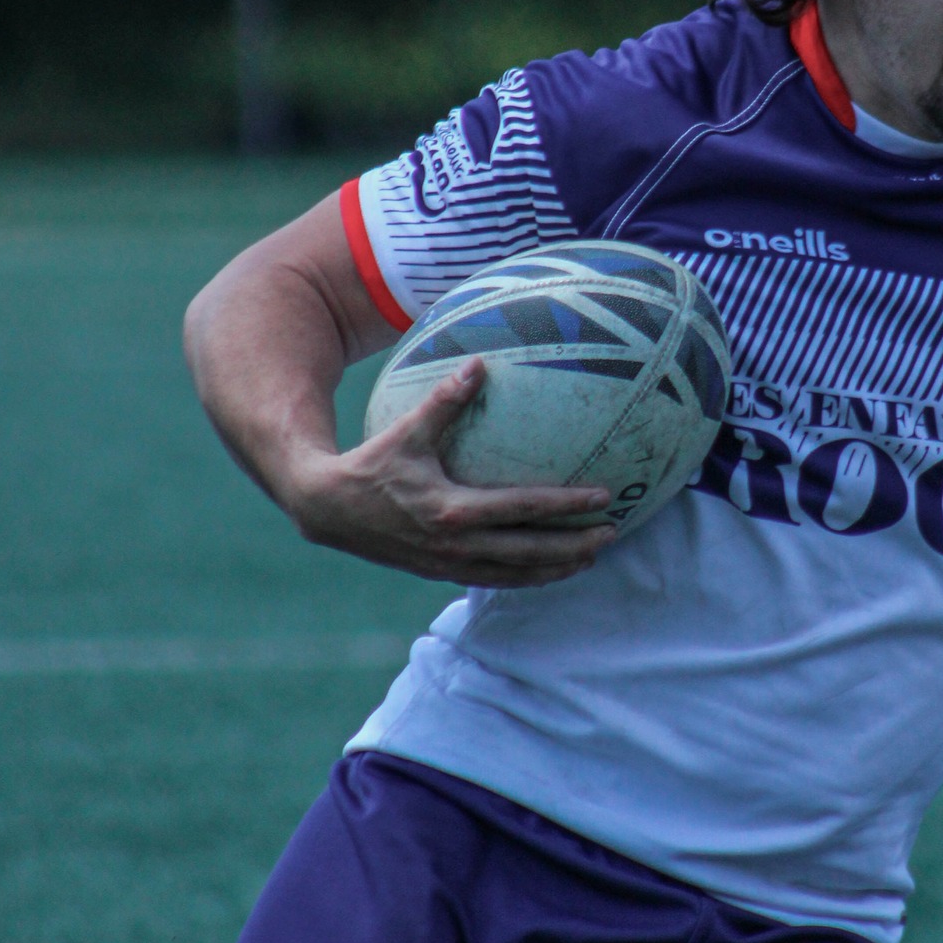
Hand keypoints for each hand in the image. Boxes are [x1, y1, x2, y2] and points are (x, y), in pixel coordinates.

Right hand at [284, 359, 614, 587]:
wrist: (329, 510)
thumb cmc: (371, 463)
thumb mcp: (408, 429)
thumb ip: (445, 399)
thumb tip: (479, 363)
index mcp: (452, 510)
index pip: (524, 509)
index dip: (566, 505)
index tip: (603, 498)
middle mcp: (456, 545)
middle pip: (530, 551)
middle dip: (575, 545)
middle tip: (613, 533)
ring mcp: (449, 565)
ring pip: (516, 574)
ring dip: (557, 568)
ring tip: (591, 557)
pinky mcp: (441, 573)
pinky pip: (494, 579)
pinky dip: (526, 576)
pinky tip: (548, 568)